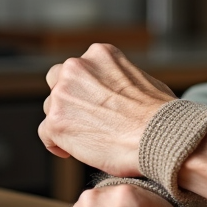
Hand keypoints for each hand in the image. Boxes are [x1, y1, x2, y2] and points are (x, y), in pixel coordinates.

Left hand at [39, 42, 176, 176]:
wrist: (159, 136)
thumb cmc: (160, 114)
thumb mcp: (142, 78)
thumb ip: (120, 80)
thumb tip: (119, 94)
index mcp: (100, 54)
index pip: (80, 67)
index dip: (84, 88)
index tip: (93, 104)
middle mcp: (77, 67)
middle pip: (57, 82)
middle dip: (68, 99)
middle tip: (84, 119)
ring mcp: (63, 94)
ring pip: (50, 108)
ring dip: (64, 121)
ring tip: (86, 138)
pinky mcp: (56, 122)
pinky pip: (45, 133)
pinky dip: (56, 143)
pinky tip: (71, 151)